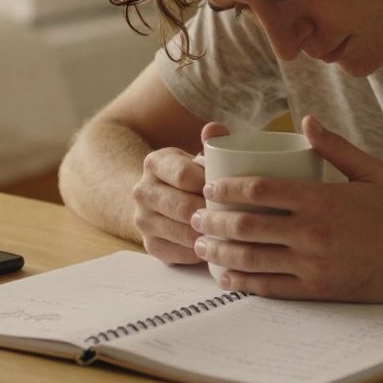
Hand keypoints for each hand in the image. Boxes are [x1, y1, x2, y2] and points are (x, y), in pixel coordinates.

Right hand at [130, 122, 227, 264]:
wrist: (158, 198)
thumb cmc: (191, 176)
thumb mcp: (198, 156)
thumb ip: (212, 142)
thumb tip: (214, 128)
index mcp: (155, 163)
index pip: (184, 175)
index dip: (212, 184)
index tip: (233, 189)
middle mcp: (142, 191)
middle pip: (183, 207)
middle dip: (214, 213)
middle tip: (240, 216)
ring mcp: (142, 220)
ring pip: (183, 232)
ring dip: (210, 235)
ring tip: (234, 233)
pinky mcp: (150, 245)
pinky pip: (181, 253)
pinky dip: (203, 251)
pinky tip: (219, 245)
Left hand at [191, 115, 382, 300]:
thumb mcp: (369, 171)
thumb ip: (335, 145)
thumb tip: (306, 120)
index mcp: (320, 200)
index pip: (260, 191)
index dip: (228, 189)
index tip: (211, 186)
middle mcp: (311, 233)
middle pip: (246, 226)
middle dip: (213, 222)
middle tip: (195, 216)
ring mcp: (311, 264)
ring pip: (252, 259)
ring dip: (219, 253)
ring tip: (201, 246)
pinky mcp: (314, 289)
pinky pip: (269, 287)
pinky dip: (242, 282)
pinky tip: (224, 277)